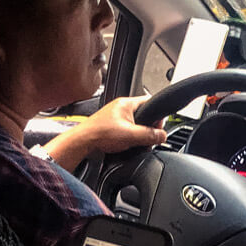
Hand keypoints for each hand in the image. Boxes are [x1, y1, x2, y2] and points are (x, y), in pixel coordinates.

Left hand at [44, 96, 165, 169]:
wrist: (83, 142)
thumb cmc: (101, 134)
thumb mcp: (131, 135)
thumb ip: (149, 135)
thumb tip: (162, 135)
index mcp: (126, 103)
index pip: (150, 102)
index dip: (157, 116)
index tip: (158, 128)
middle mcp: (121, 107)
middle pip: (144, 115)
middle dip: (147, 128)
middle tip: (146, 139)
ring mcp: (115, 116)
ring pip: (135, 123)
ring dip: (138, 134)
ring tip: (133, 142)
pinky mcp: (111, 125)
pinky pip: (127, 129)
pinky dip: (129, 137)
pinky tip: (126, 144)